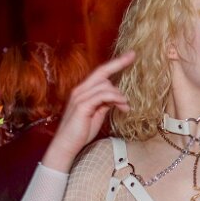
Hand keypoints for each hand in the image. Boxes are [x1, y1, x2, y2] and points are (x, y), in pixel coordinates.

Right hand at [42, 51, 135, 171]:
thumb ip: (105, 104)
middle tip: (133, 56)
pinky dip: (114, 98)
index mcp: (84, 91)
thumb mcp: (97, 115)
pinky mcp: (82, 106)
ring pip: (105, 85)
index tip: (129, 55)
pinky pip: (102, 96)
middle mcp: (81, 90)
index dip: (114, 63)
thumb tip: (116, 98)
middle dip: (119, 63)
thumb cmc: (80, 132)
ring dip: (119, 95)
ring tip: (125, 107)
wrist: (66, 145)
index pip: (100, 73)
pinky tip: (121, 105)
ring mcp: (80, 97)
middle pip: (102, 72)